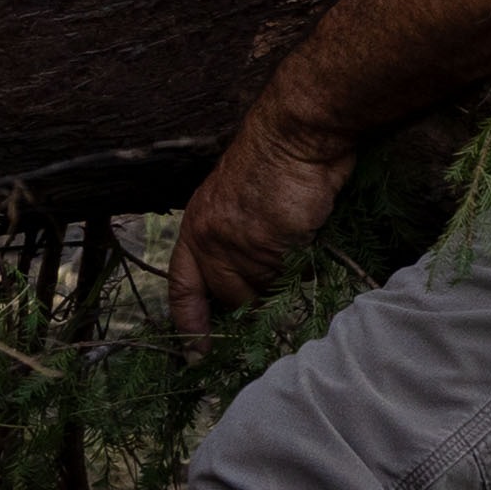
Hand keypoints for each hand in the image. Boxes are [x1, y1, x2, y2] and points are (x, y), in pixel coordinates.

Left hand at [168, 98, 360, 337]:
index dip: (189, 322)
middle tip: (280, 278)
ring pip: (261, 291)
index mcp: (198, 226)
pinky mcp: (263, 246)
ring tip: (297, 241)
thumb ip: (242, 243)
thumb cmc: (280, 162)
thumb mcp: (245, 204)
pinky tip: (308, 240)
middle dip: (256, 297)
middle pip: (229, 296)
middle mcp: (208, 238)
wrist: (298, 134)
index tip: (196, 355)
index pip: (183, 286)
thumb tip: (259, 285)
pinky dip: (300, 270)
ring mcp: (234, 245)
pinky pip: (285, 279)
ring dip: (283, 279)